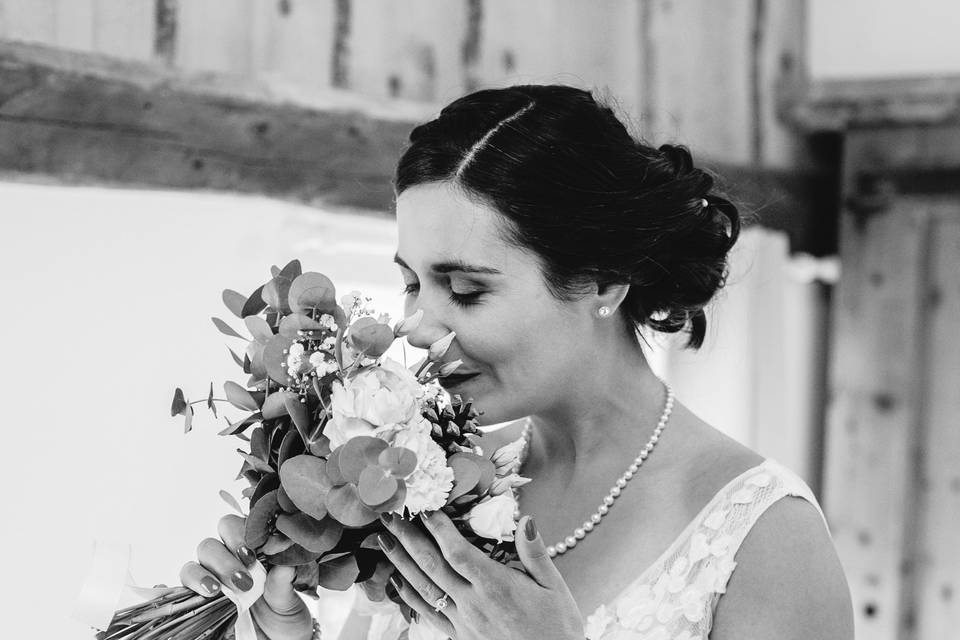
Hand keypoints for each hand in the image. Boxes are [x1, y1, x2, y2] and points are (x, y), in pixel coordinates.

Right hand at [180, 514, 313, 639]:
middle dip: (224, 559)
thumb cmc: (284, 617)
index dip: (239, 535)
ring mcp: (211, 580)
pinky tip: (180, 591)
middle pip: (211, 545)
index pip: (236, 527)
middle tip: (242, 580)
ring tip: (217, 591)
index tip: (251, 555)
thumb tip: (284, 562)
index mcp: (251, 552)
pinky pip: (178, 588)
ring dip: (202, 575)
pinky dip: (174, 587)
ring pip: (193, 564)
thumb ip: (283, 583)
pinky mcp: (196, 602)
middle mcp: (227, 561)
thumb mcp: (288, 602)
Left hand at [378, 511, 583, 639]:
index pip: (458, 552)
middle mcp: (474, 604)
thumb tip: (526, 519)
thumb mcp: (555, 588)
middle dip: (408, 538)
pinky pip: (428, 613)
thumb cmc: (558, 628)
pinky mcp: (460, 637)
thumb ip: (536, 553)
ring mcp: (463, 623)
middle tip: (389, 516)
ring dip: (400, 562)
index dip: (438, 529)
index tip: (424, 508)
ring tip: (383, 541)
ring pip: (424, 588)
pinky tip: (397, 581)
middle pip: (432, 566)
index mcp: (497, 587)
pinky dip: (409, 596)